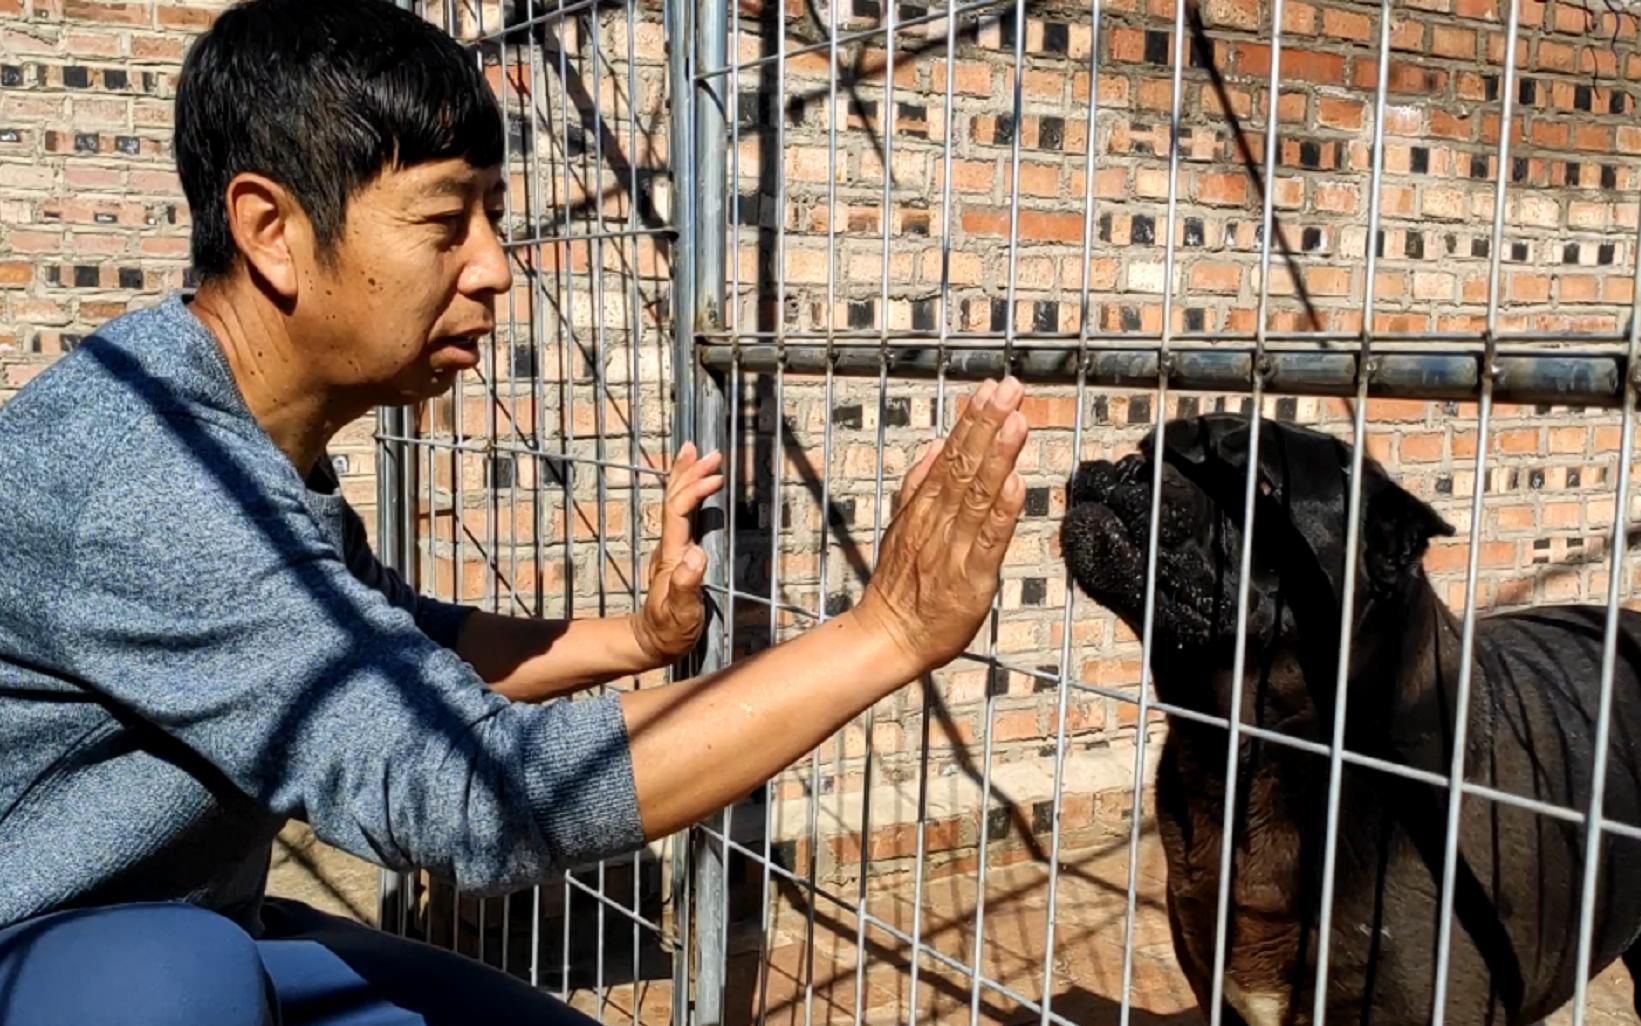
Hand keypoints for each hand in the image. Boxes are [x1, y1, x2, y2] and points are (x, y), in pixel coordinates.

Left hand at [632, 442, 724, 666]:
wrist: (650, 641)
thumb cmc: (668, 631)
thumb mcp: (680, 614)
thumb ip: (686, 586)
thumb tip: (697, 554)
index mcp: (671, 555)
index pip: (678, 512)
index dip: (694, 490)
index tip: (715, 477)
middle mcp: (668, 546)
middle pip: (673, 499)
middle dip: (689, 473)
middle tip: (708, 452)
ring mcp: (670, 548)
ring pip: (673, 503)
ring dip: (684, 477)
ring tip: (695, 453)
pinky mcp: (675, 553)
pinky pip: (680, 514)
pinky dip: (687, 494)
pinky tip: (694, 487)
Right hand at [850, 376, 1028, 678]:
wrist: (888, 636)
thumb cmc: (902, 585)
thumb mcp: (903, 525)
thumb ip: (918, 485)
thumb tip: (936, 444)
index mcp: (924, 507)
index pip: (952, 455)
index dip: (973, 420)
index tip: (992, 388)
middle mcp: (938, 521)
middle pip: (965, 466)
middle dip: (988, 424)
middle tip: (1008, 389)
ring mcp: (954, 548)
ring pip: (978, 496)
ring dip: (997, 456)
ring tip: (1015, 421)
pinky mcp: (971, 579)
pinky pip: (988, 541)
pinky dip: (1002, 513)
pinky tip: (1015, 484)